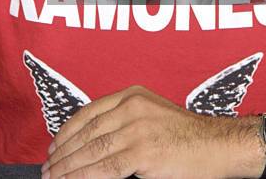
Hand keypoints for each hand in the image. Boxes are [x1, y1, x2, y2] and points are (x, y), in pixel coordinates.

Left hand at [43, 85, 248, 178]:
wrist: (217, 145)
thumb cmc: (185, 134)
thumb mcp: (151, 114)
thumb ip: (124, 120)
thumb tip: (93, 141)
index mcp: (131, 95)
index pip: (89, 112)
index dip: (67, 130)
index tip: (54, 145)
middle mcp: (131, 107)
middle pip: (87, 132)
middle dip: (63, 152)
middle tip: (48, 166)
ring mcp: (137, 128)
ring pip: (92, 150)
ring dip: (68, 166)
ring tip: (54, 177)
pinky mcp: (143, 152)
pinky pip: (105, 167)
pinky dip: (84, 176)